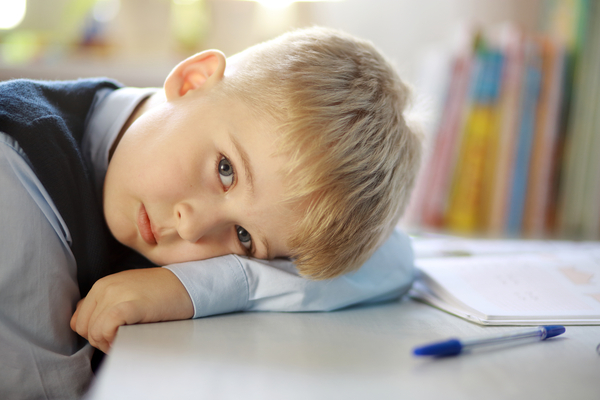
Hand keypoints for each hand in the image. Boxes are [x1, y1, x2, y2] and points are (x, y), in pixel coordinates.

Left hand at [70, 268, 192, 352]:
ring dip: (108, 342)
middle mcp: (105, 287)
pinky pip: (105, 329)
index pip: (79, 320)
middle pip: (84, 328)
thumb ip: (103, 304)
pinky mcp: (128, 305)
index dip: (94, 334)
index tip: (113, 336)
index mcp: (102, 284)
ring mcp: (116, 294)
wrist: (188, 285)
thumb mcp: (127, 291)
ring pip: (93, 332)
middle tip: (122, 340)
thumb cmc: (161, 293)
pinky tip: (128, 336)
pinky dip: (112, 339)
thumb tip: (82, 322)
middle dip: (100, 340)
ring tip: (127, 339)